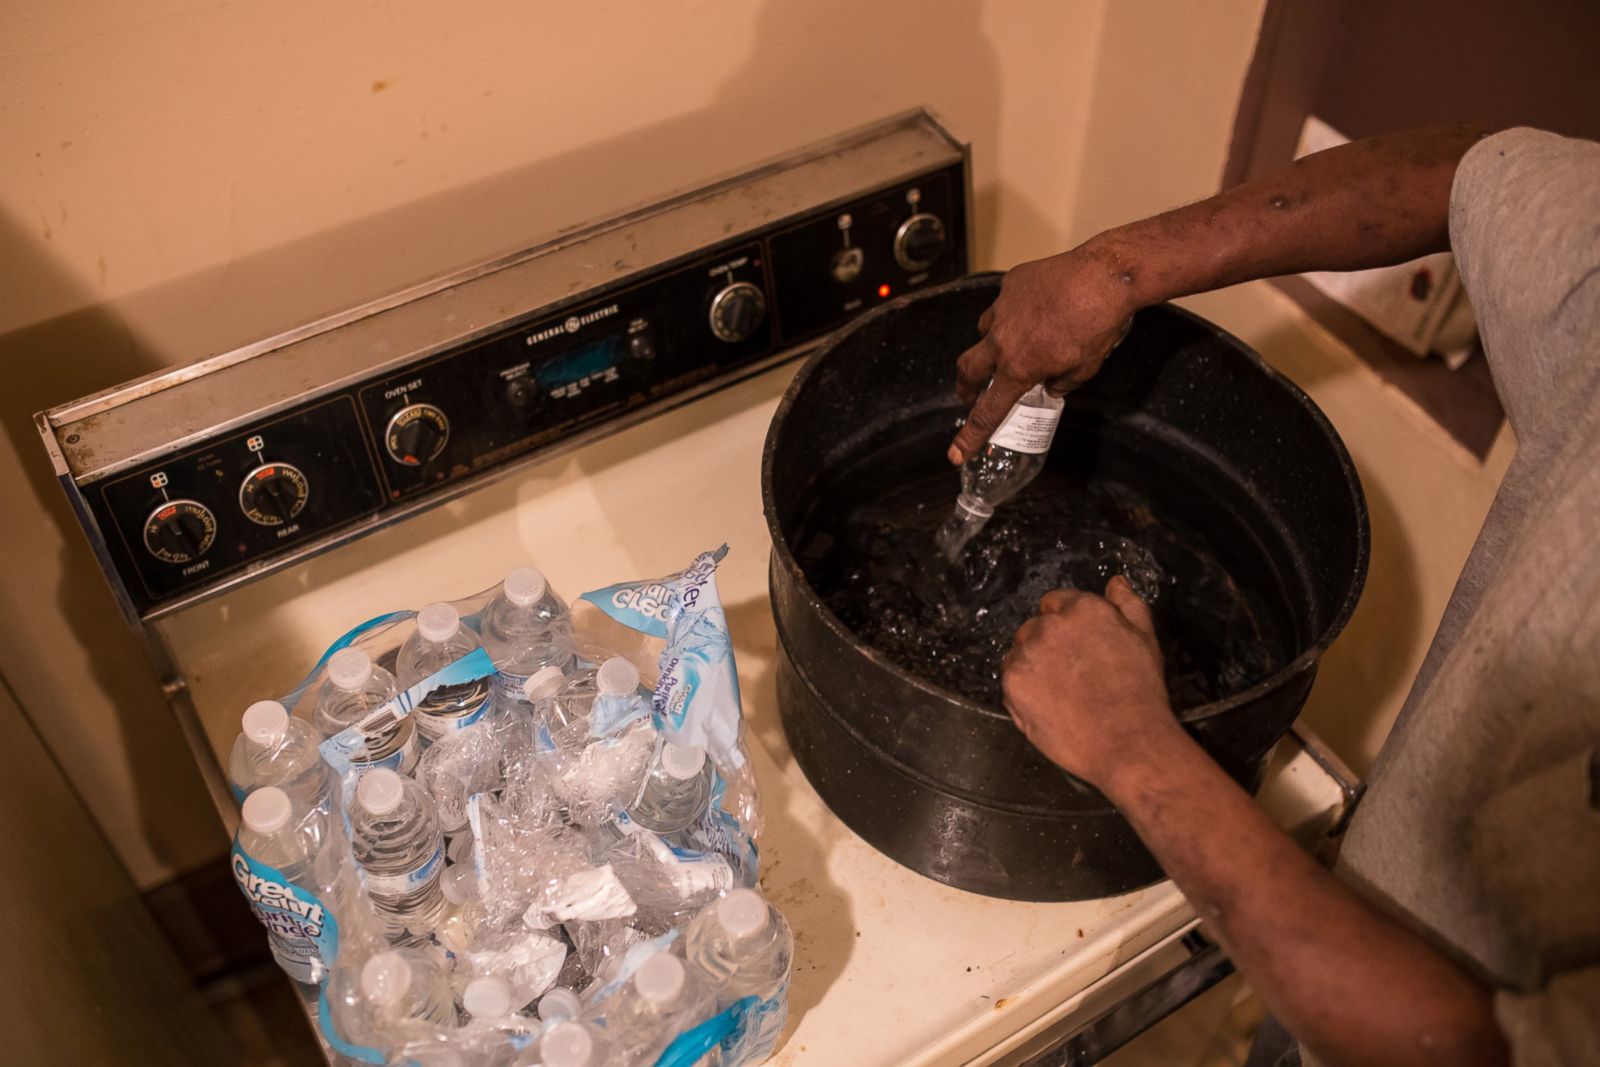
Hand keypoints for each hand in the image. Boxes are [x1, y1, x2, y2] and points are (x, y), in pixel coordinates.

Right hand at [949, 242, 1137, 463]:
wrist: (1106, 276)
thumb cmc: (1099, 325)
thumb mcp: (1085, 367)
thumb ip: (1062, 383)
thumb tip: (1051, 386)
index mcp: (1019, 367)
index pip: (988, 410)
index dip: (970, 436)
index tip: (956, 453)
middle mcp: (1002, 340)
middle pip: (967, 369)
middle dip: (965, 386)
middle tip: (969, 394)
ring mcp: (1003, 309)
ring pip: (984, 332)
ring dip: (992, 344)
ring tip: (1013, 343)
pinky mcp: (1011, 284)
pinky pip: (1004, 304)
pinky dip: (1014, 313)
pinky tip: (1036, 308)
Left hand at [1000, 576, 1177, 788]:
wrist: (1128, 742)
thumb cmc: (1141, 693)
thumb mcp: (1145, 639)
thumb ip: (1127, 605)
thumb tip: (1115, 582)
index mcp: (1083, 609)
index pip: (1055, 603)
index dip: (1066, 626)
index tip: (1076, 649)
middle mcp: (1050, 625)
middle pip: (1034, 628)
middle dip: (1047, 646)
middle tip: (1071, 676)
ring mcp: (1027, 653)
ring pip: (1019, 653)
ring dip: (1032, 668)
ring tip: (1062, 695)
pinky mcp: (1013, 683)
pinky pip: (1009, 680)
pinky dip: (1023, 692)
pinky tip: (1049, 706)